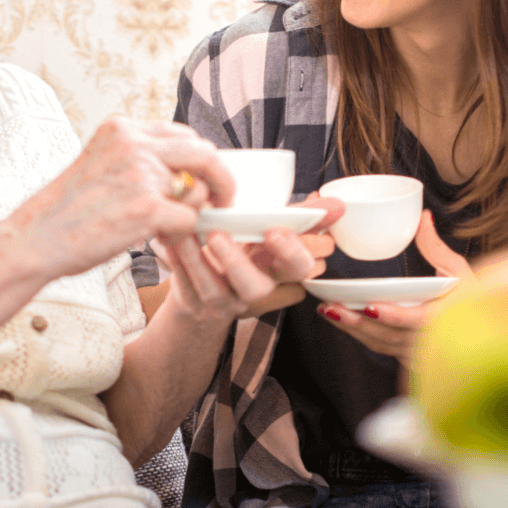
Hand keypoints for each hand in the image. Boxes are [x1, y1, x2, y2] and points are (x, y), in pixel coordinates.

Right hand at [6, 117, 234, 280]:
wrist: (35, 238)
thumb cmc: (66, 211)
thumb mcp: (99, 163)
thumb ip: (138, 160)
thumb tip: (184, 174)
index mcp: (122, 128)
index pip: (182, 134)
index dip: (200, 159)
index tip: (204, 179)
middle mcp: (133, 143)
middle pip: (204, 152)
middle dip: (221, 179)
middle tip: (223, 201)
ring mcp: (142, 174)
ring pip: (200, 190)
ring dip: (196, 212)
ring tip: (177, 227)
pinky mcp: (147, 208)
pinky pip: (190, 219)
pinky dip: (184, 234)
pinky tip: (164, 241)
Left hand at [151, 196, 344, 321]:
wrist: (203, 300)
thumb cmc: (244, 256)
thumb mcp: (272, 236)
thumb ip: (303, 219)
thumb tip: (339, 204)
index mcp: (278, 271)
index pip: (298, 269)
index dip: (291, 253)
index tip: (275, 230)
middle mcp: (253, 290)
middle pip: (256, 288)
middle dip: (238, 263)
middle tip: (220, 235)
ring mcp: (223, 300)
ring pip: (212, 287)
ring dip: (197, 257)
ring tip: (186, 230)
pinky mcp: (194, 303)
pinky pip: (183, 283)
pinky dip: (175, 259)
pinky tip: (169, 237)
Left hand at [315, 209, 475, 366]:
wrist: (485, 331)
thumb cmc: (474, 299)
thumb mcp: (460, 271)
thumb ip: (436, 247)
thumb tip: (422, 217)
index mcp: (448, 319)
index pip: (417, 322)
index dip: (393, 316)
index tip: (368, 306)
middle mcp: (434, 342)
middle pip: (390, 336)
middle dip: (358, 323)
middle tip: (331, 307)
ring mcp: (422, 355)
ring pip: (382, 344)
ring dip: (354, 330)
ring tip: (328, 310)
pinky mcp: (411, 359)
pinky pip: (382, 349)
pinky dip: (362, 335)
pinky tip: (342, 321)